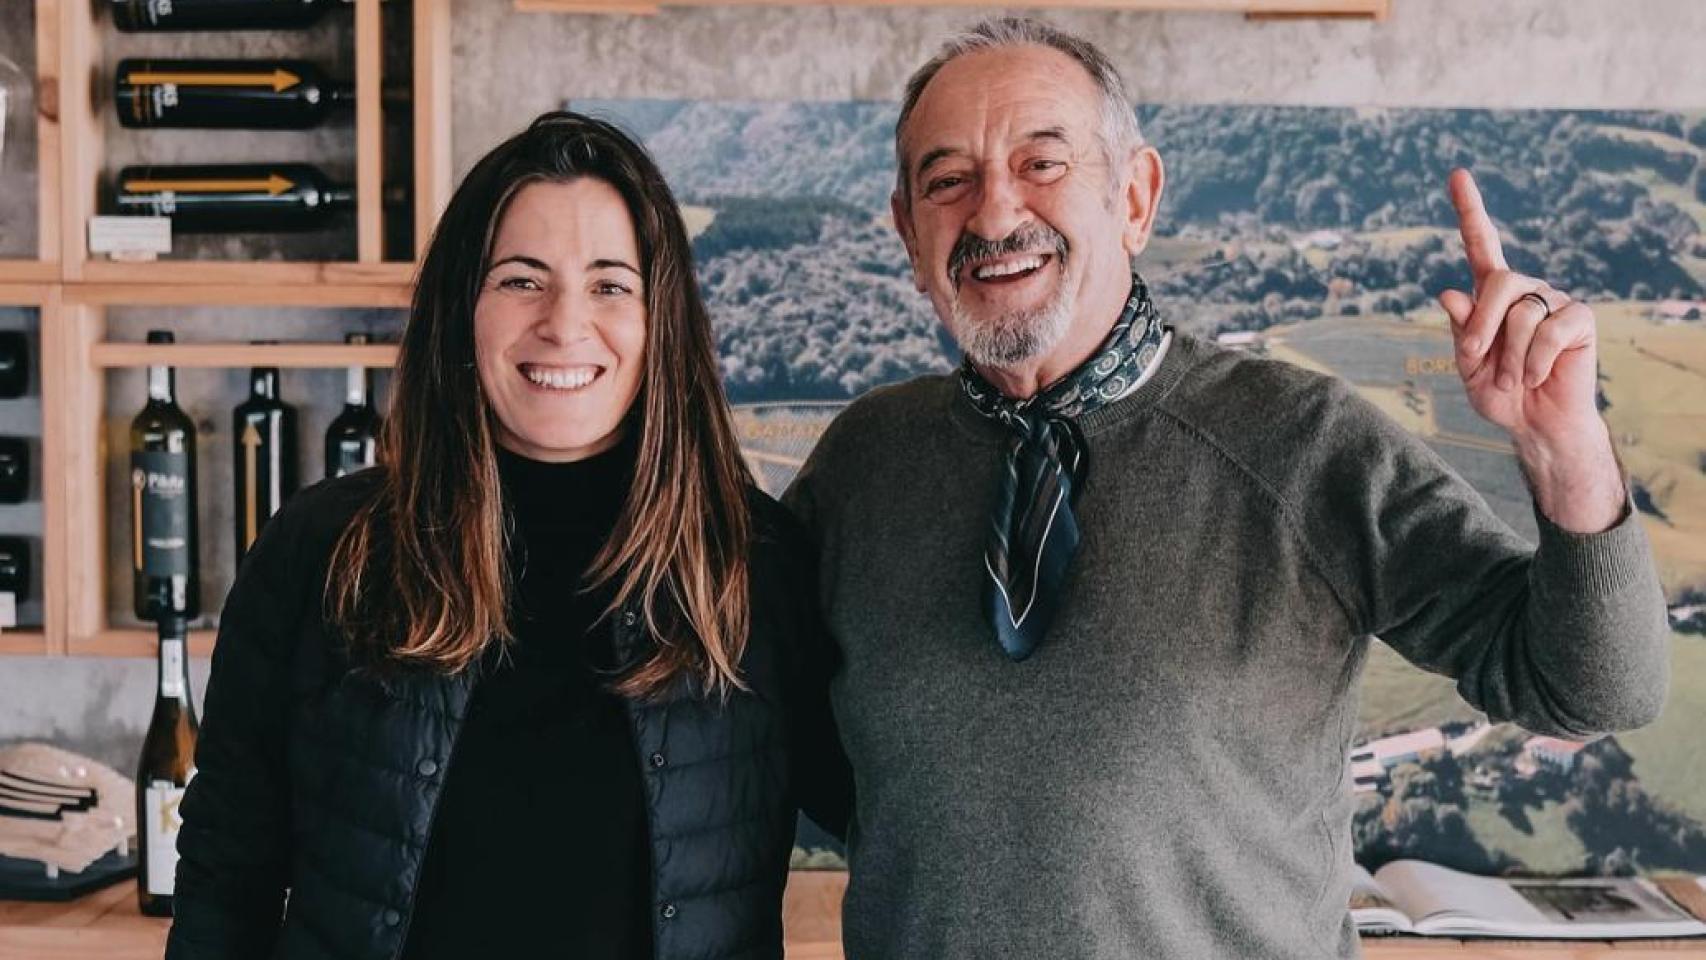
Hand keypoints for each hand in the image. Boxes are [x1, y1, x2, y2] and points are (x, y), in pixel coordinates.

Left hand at [1436, 168, 1623, 532]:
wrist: (1535, 424)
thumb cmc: (1500, 394)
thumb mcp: (1468, 365)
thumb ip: (1460, 331)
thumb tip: (1448, 292)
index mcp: (1493, 294)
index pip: (1482, 243)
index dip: (1469, 209)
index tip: (1456, 173)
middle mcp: (1525, 289)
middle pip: (1499, 282)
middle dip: (1482, 326)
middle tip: (1478, 360)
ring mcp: (1555, 300)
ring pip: (1523, 312)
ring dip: (1509, 355)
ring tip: (1514, 378)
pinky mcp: (1580, 318)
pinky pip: (1550, 330)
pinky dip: (1534, 361)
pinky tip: (1536, 376)